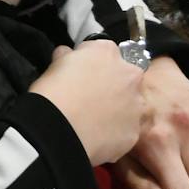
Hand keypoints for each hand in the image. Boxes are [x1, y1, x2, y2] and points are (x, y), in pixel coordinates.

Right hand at [29, 41, 145, 166]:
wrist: (58, 131)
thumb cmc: (53, 94)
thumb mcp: (53, 66)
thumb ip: (66, 56)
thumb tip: (66, 55)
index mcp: (108, 52)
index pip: (105, 51)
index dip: (93, 64)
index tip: (83, 75)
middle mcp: (129, 75)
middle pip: (126, 77)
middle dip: (113, 86)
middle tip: (92, 99)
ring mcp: (135, 104)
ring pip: (131, 104)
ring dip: (119, 109)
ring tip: (96, 121)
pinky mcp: (134, 131)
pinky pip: (127, 129)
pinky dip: (116, 132)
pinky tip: (98, 136)